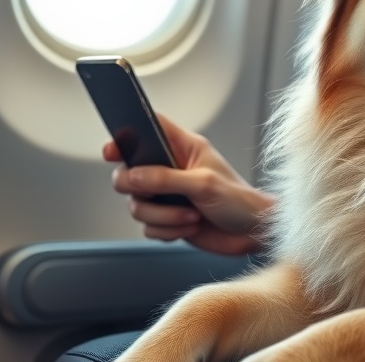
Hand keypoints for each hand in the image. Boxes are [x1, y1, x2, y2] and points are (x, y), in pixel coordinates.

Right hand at [105, 114, 275, 254]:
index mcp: (184, 148)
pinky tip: (191, 226)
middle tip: (154, 195)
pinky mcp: (169, 219)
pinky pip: (148, 228)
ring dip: (163, 216)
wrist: (253, 233)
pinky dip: (168, 231)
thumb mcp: (203, 184)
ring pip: (137, 206)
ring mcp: (169, 196)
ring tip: (191, 215)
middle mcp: (172, 170)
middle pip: (129, 174)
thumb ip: (164, 178)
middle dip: (139, 190)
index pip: (148, 131)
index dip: (125, 136)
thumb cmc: (240, 201)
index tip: (111, 151)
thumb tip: (130, 176)